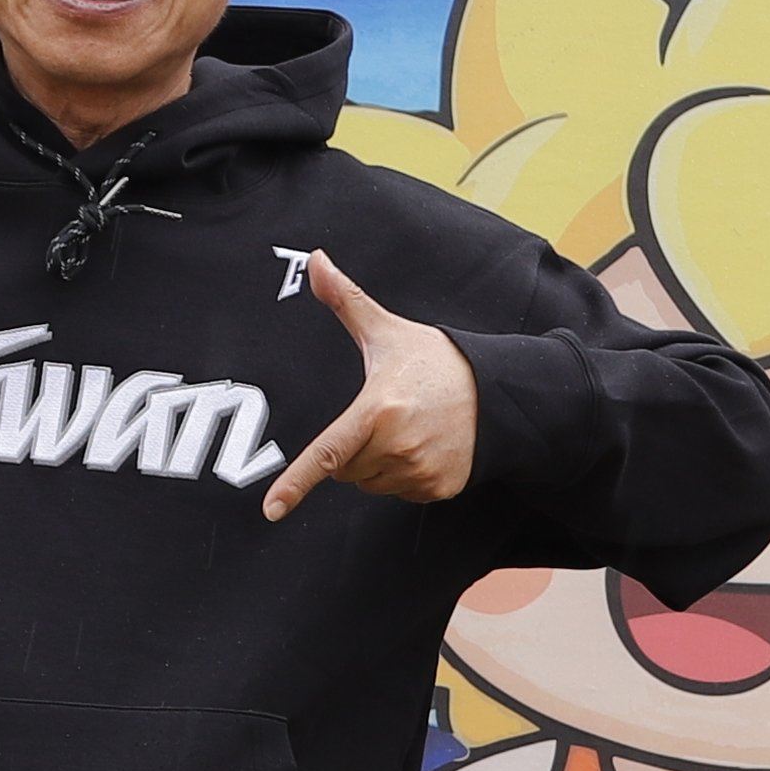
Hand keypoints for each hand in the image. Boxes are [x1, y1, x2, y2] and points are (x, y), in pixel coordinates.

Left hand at [257, 254, 478, 520]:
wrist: (497, 389)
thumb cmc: (434, 360)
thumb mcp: (386, 330)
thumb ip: (345, 299)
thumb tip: (315, 261)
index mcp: (378, 410)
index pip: (327, 453)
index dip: (296, 483)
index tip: (272, 509)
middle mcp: (398, 446)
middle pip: (346, 470)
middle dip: (353, 449)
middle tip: (383, 416)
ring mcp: (420, 471)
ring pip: (370, 484)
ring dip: (377, 464)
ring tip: (407, 428)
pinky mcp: (439, 488)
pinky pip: (400, 493)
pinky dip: (404, 475)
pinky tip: (424, 446)